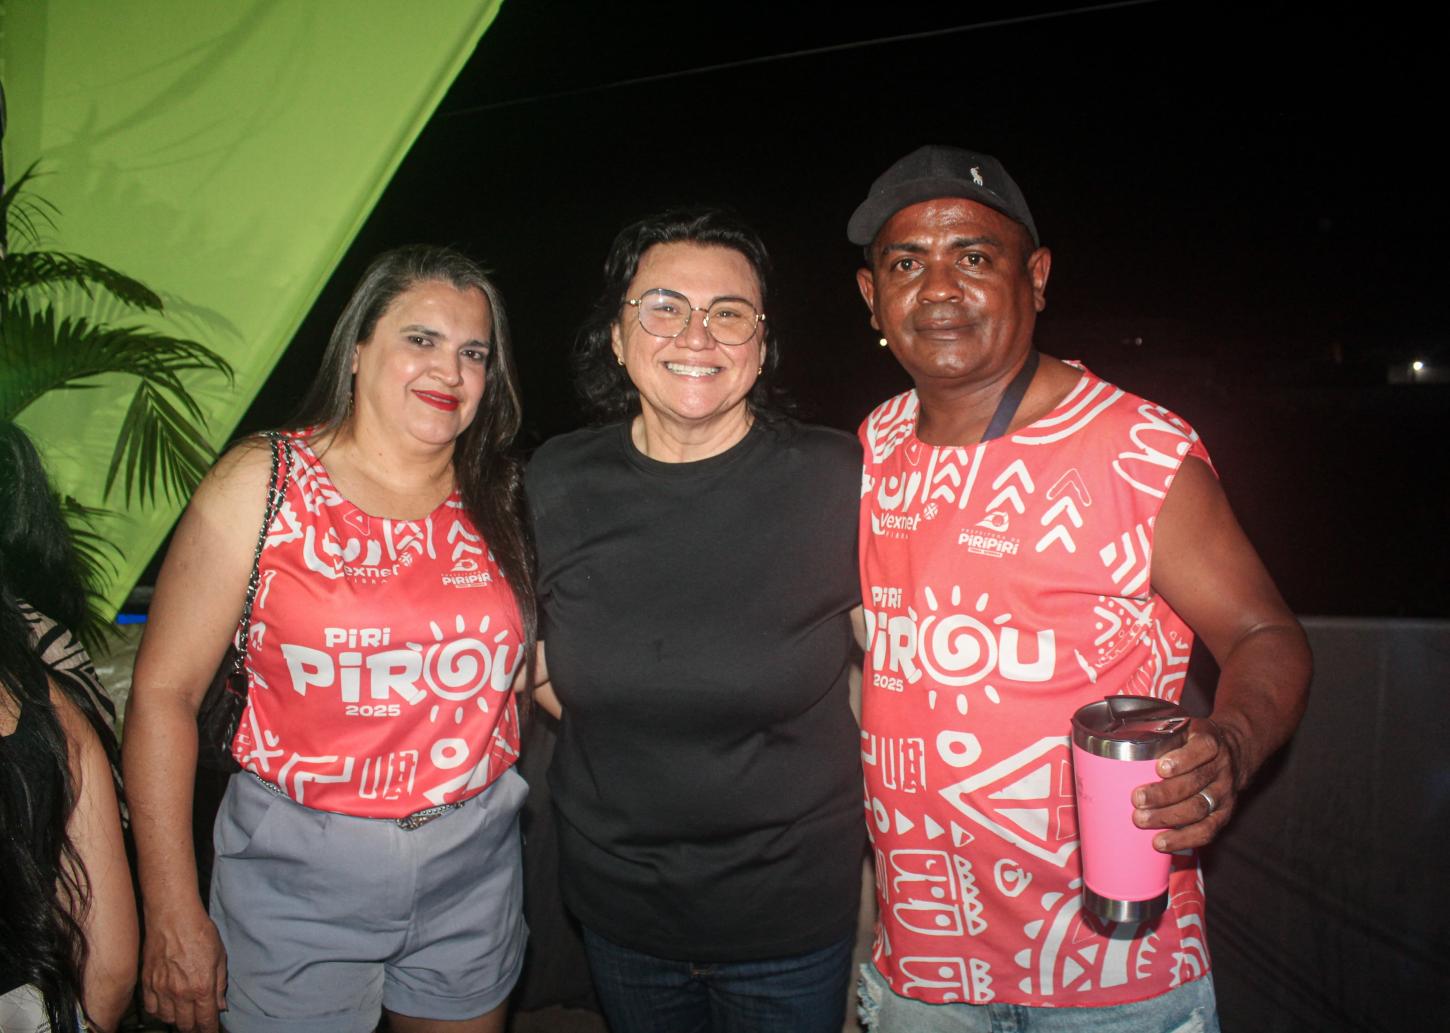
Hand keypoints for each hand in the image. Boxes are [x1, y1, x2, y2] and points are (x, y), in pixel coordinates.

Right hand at [140, 906, 226, 1032]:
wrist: (172, 917)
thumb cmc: (199, 932)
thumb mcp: (220, 957)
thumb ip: (220, 985)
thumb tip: (220, 1006)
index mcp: (202, 987)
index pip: (206, 1021)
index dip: (210, 1030)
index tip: (212, 1032)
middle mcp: (180, 993)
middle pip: (186, 1025)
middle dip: (195, 1027)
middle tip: (200, 1023)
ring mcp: (161, 989)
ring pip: (168, 1020)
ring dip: (178, 1021)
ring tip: (185, 1015)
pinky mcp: (146, 983)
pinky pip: (152, 1009)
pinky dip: (160, 1013)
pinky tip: (167, 1007)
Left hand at [1131, 716, 1241, 852]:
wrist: (1232, 753)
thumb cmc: (1192, 741)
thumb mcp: (1182, 727)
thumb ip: (1156, 731)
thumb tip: (1111, 739)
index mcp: (1209, 740)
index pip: (1203, 748)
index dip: (1183, 759)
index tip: (1160, 768)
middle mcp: (1220, 767)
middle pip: (1195, 782)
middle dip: (1164, 793)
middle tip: (1136, 798)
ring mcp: (1224, 792)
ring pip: (1199, 807)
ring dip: (1168, 817)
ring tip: (1141, 820)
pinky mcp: (1223, 814)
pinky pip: (1206, 831)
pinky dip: (1182, 839)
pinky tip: (1160, 842)